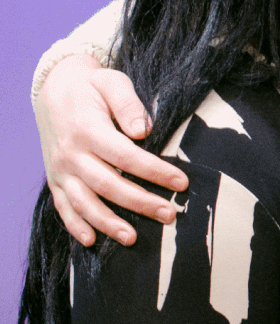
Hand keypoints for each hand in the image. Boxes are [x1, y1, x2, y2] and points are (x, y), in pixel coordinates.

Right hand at [37, 56, 185, 247]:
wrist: (54, 91)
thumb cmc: (92, 88)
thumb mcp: (111, 83)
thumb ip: (128, 104)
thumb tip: (143, 130)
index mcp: (87, 130)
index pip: (125, 155)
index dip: (154, 171)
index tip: (182, 182)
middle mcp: (71, 154)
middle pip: (107, 184)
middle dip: (140, 202)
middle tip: (170, 214)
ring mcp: (61, 170)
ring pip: (83, 202)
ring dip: (108, 223)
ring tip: (133, 239)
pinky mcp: (55, 180)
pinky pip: (63, 207)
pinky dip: (75, 225)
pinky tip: (92, 241)